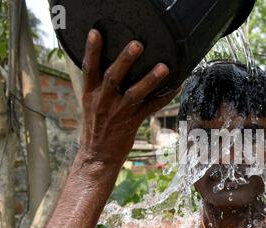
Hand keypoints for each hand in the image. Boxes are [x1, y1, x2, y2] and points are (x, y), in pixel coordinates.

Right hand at [79, 29, 178, 166]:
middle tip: (137, 44)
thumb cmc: (95, 129)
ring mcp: (119, 112)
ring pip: (135, 93)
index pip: (89, 69)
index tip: (96, 32)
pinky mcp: (132, 122)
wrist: (97, 157)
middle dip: (125, 59)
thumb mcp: (90, 105)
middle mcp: (104, 101)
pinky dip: (164, 97)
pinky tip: (176, 87)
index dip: (91, 50)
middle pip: (113, 76)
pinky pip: (151, 107)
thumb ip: (98, 87)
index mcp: (90, 94)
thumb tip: (107, 68)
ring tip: (164, 67)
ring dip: (150, 79)